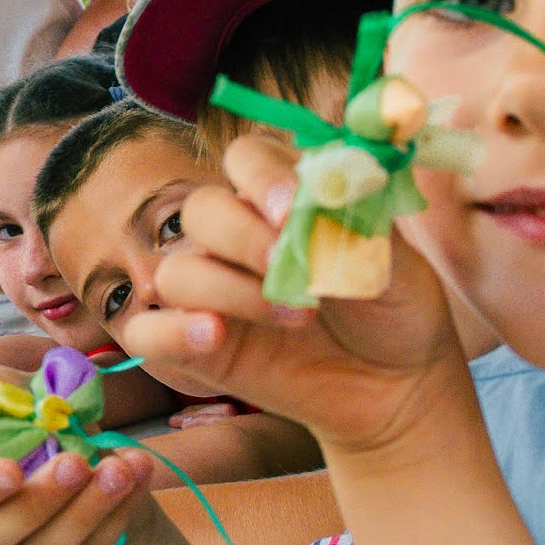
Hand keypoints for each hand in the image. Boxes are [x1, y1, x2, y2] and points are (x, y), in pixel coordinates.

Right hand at [109, 131, 476, 462]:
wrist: (397, 385)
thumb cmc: (393, 310)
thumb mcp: (393, 261)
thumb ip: (355, 224)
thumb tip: (323, 196)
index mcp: (282, 199)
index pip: (246, 159)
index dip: (261, 177)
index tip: (293, 209)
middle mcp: (237, 237)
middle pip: (203, 210)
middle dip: (243, 236)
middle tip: (290, 268)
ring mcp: (213, 292)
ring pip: (177, 271)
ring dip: (230, 291)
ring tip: (298, 317)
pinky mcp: (197, 348)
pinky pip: (146, 332)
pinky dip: (169, 330)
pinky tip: (213, 336)